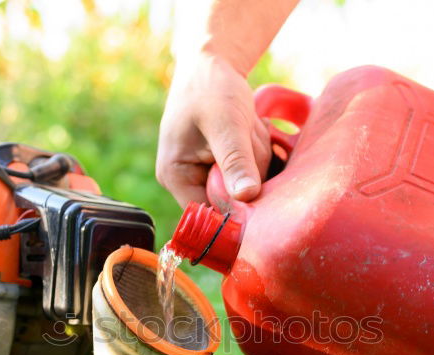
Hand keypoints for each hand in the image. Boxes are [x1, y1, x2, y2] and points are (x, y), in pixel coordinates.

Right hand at [156, 53, 271, 206]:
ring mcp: (206, 172)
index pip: (209, 212)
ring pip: (248, 183)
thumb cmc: (210, 88)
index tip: (255, 180)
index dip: (236, 204)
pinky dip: (257, 150)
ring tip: (245, 125)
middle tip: (245, 133)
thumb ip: (236, 160)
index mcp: (176, 177)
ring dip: (257, 153)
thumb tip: (246, 197)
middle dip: (250, 167)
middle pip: (233, 198)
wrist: (212, 63)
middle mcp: (188, 181)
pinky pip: (252, 171)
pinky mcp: (224, 164)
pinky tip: (249, 128)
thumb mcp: (226, 123)